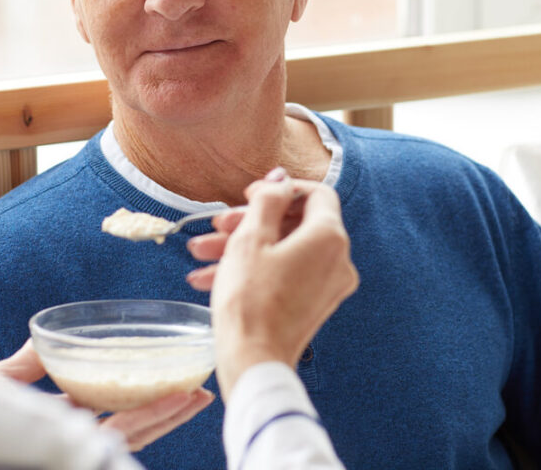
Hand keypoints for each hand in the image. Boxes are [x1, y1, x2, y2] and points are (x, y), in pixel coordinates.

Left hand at [0, 339, 213, 451]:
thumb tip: (42, 338)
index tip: (163, 377)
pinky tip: (178, 402)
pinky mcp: (84, 455)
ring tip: (201, 394)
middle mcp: (73, 440)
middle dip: (167, 406)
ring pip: (138, 429)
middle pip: (131, 420)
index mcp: (57, 424)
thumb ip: (24, 365)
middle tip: (200, 387)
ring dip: (172, 412)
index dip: (137, 393)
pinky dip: (156, 418)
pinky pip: (127, 433)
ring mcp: (80, 451)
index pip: (105, 407)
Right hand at [192, 169, 358, 396]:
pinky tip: (211, 277)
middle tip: (217, 226)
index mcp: (330, 237)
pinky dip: (255, 270)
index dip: (280, 188)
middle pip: (295, 223)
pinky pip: (286, 274)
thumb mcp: (251, 237)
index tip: (249, 195)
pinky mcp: (314, 306)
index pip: (315, 193)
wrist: (253, 362)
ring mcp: (328, 286)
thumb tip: (281, 178)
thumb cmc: (250, 300)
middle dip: (250, 221)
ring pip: (284, 250)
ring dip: (243, 247)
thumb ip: (269, 198)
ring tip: (201, 254)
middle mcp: (338, 260)